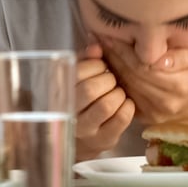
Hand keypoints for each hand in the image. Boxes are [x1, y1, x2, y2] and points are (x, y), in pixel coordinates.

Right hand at [74, 36, 135, 160]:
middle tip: (110, 80)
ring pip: (107, 105)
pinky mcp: (104, 140)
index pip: (76, 73)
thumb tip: (96, 46)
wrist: (80, 140)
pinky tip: (125, 103)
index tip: (100, 66)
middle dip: (107, 79)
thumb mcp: (77, 79)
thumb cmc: (81, 101)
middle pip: (90, 89)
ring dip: (118, 93)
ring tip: (117, 92)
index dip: (94, 65)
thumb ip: (85, 61)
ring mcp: (86, 130)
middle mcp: (68, 113)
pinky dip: (128, 106)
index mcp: (59, 93)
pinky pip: (122, 119)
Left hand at [100, 37, 187, 125]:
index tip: (111, 33)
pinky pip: (124, 94)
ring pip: (125, 84)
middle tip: (100, 37)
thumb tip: (158, 56)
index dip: (125, 49)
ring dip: (110, 65)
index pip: (145, 64)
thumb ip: (180, 55)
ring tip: (99, 47)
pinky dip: (114, 78)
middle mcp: (165, 101)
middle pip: (132, 75)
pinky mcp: (142, 116)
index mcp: (180, 85)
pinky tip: (106, 63)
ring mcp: (152, 112)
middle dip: (114, 54)